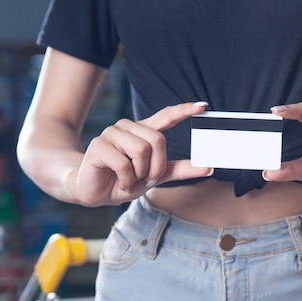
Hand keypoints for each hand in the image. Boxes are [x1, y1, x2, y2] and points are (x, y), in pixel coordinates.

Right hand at [70, 102, 212, 205]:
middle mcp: (128, 127)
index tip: (203, 106)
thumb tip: (207, 167)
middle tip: (145, 179)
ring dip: (140, 174)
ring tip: (130, 179)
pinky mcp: (99, 145)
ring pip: (141, 150)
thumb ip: (178, 170)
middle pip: (158, 140)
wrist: (94, 193)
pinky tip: (119, 182)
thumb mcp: (155, 177)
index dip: (183, 110)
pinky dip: (126, 180)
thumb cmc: (123, 181)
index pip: (166, 116)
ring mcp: (112, 133)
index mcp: (143, 132)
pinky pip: (124, 164)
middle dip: (156, 167)